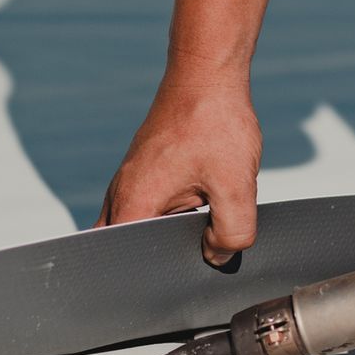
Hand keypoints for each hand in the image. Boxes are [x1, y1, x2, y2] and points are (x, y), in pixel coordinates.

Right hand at [96, 74, 262, 265]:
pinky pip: (152, 207)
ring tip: (199, 220)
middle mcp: (123, 192)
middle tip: (190, 250)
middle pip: (124, 247)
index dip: (144, 276)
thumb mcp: (236, 186)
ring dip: (167, 232)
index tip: (170, 279)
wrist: (208, 75)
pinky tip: (202, 204)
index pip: (118, 259)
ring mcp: (132, 181)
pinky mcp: (147, 172)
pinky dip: (173, 215)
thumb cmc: (214, 122)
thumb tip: (219, 255)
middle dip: (155, 257)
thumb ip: (232, 233)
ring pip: (140, 226)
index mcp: (134, 201)